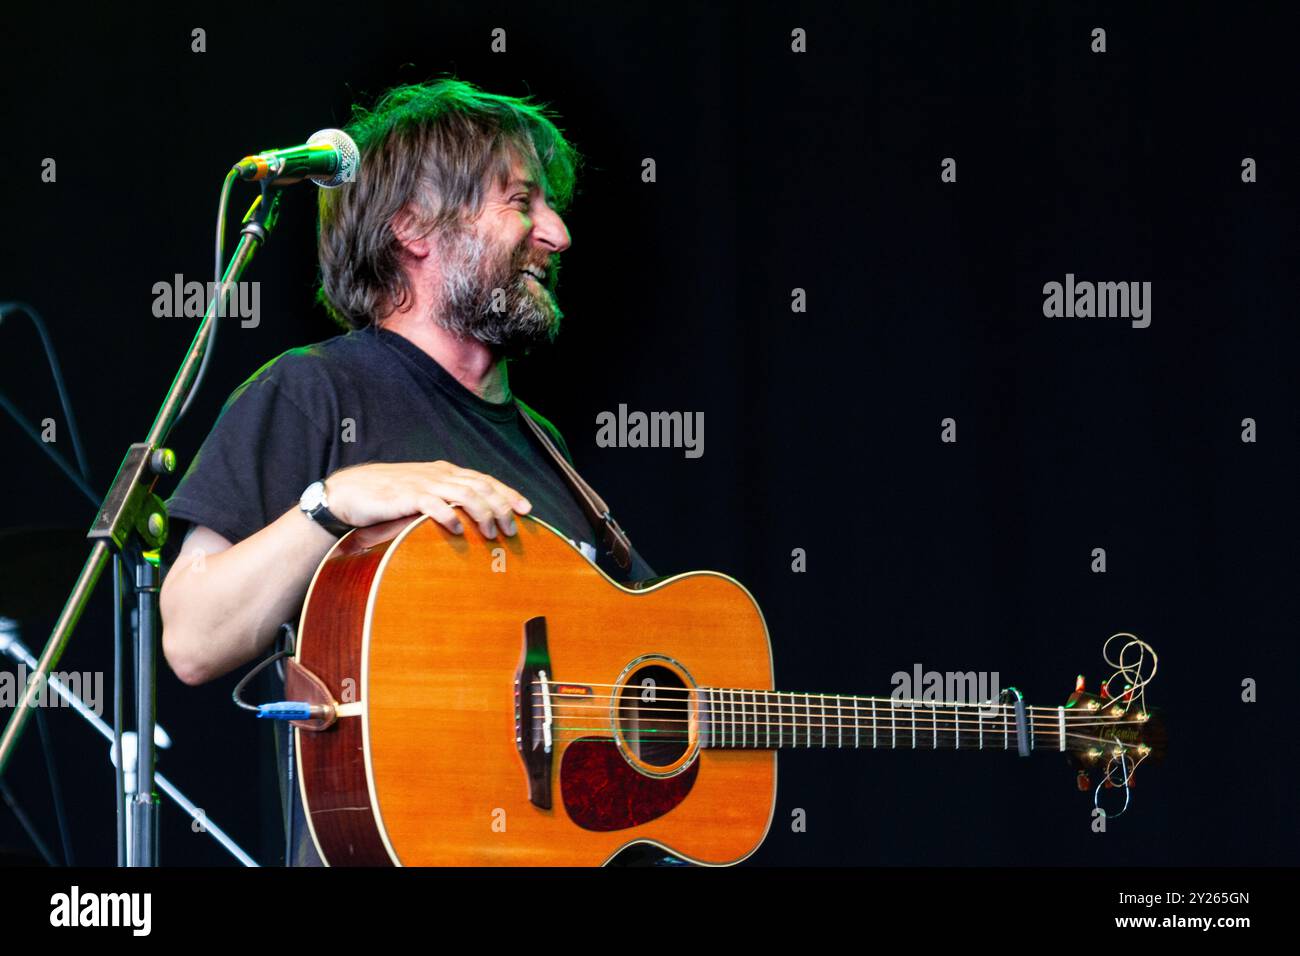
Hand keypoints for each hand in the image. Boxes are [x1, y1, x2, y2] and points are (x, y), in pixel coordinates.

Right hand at [322, 461, 531, 538]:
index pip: (484, 480)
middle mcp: (438, 475)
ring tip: (492, 533)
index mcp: (444, 472)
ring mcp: (423, 484)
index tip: (527, 509)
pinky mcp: (406, 496)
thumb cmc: (386, 496)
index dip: (508, 493)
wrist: (347, 491)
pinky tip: (458, 529)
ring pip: (464, 494)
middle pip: (481, 487)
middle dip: (502, 507)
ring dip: (482, 514)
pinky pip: (433, 504)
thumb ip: (445, 499)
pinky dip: (449, 516)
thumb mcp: (422, 493)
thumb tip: (469, 519)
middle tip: (513, 529)